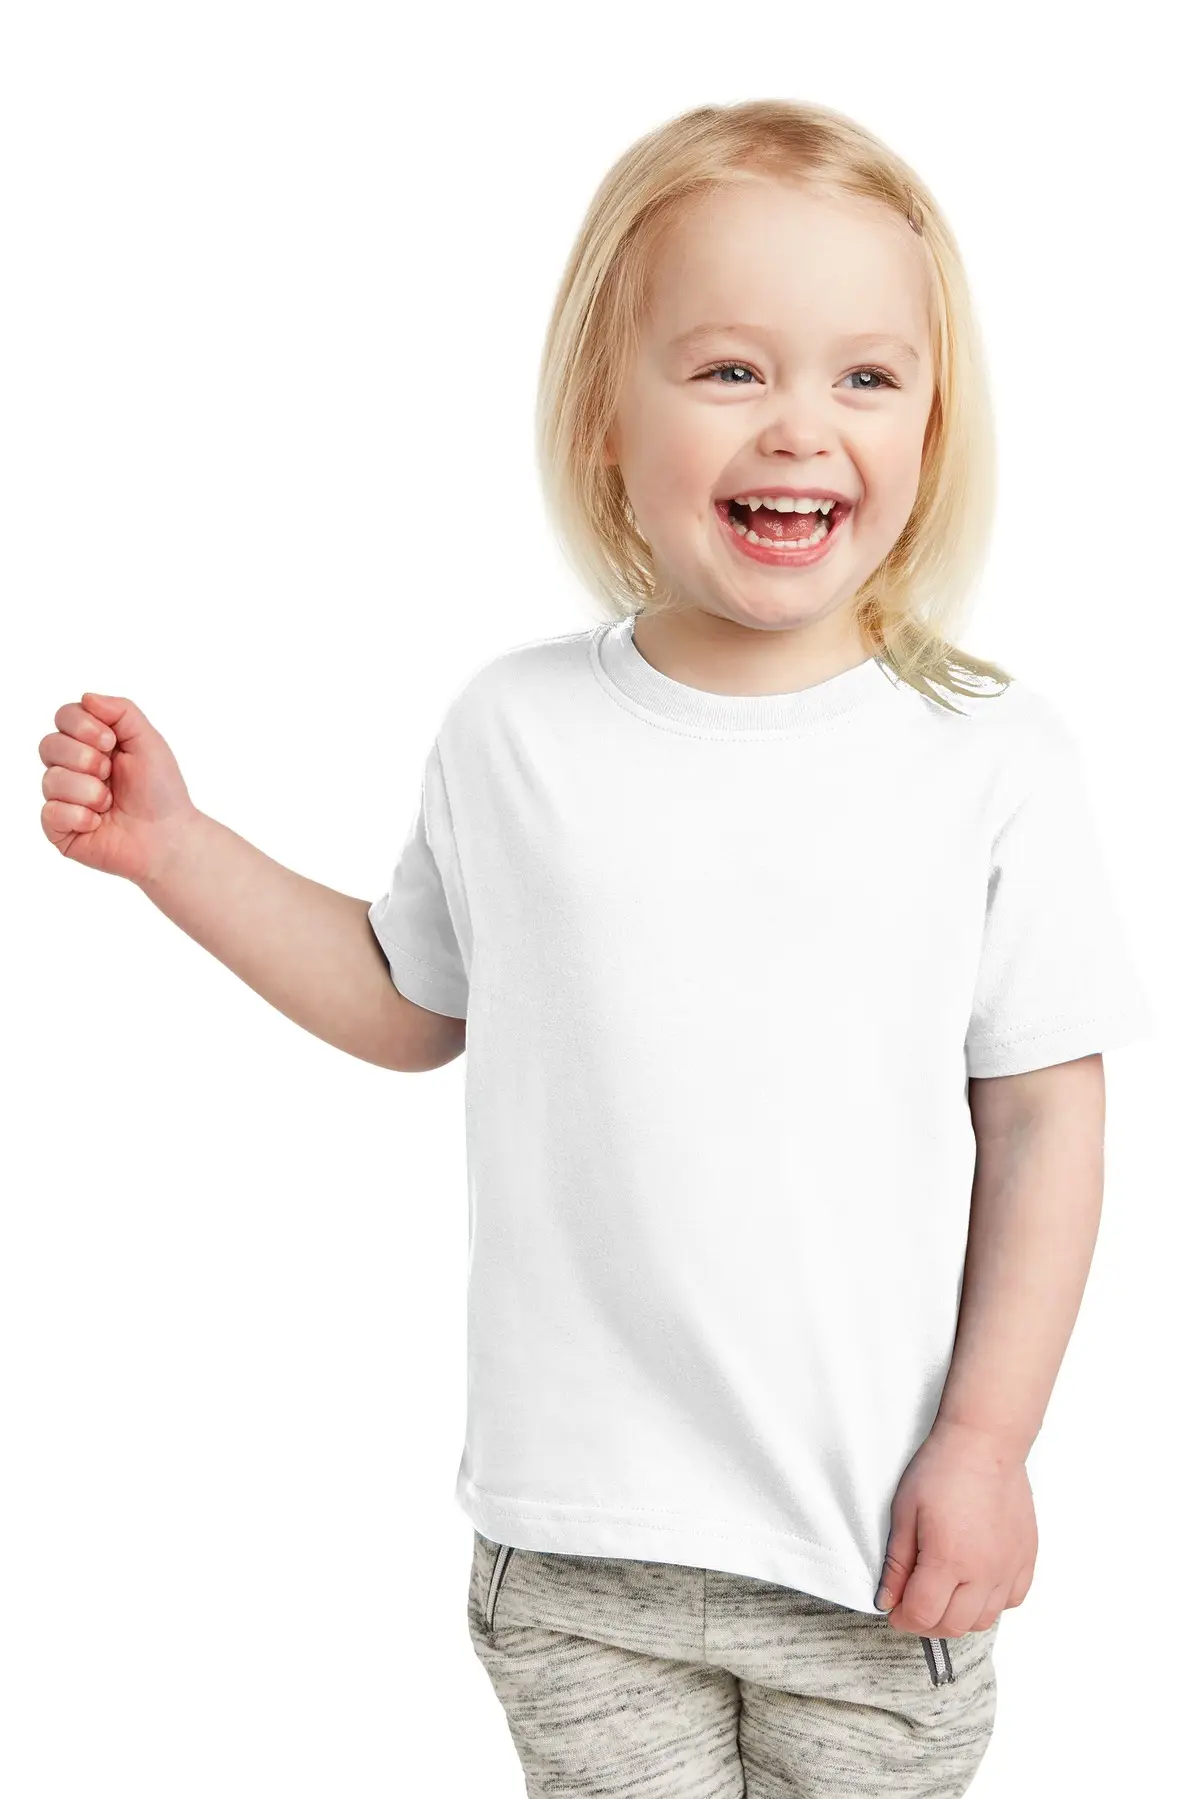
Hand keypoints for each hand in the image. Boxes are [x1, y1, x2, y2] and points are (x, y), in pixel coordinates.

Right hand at [39, 692, 200, 887]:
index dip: (81, 725)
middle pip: (48, 745)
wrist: (168, 836)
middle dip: (84, 758)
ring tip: (110, 803)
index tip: (110, 741)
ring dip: (88, 790)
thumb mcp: (148, 740)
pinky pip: (50, 812)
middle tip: (110, 773)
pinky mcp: (60, 828)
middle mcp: (72, 768)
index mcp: (90, 743)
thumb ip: (121, 711)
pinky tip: (98, 822)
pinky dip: (79, 816)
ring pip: (50, 779)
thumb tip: (86, 697)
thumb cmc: (160, 791)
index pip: (64, 717)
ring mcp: (64, 798)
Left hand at [874, 1418, 1036, 1636]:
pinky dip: (992, 1603)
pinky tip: (975, 1585)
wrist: (985, 1442)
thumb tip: (887, 1600)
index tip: (893, 1611)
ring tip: (942, 1595)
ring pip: (985, 1619)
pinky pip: (1012, 1600)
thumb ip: (897, 1563)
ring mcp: (1009, 1567)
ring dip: (959, 1617)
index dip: (902, 1619)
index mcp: (949, 1560)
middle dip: (927, 1623)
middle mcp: (984, 1572)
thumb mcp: (904, 1512)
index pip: (924, 1615)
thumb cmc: (941, 1469)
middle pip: (954, 1625)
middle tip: (912, 1605)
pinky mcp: (1026, 1557)